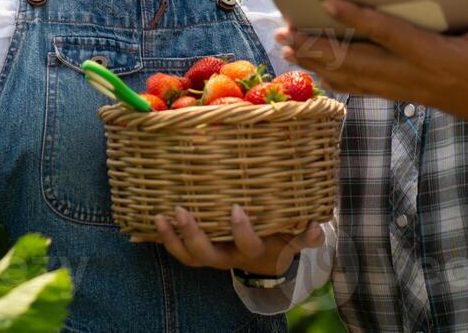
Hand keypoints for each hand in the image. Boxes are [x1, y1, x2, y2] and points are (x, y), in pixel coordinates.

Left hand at [149, 204, 324, 276]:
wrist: (268, 258)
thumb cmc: (282, 237)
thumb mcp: (296, 237)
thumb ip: (307, 235)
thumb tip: (318, 226)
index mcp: (254, 251)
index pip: (248, 244)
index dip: (241, 230)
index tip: (236, 209)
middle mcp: (229, 257)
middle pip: (207, 255)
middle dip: (193, 235)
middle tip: (182, 211)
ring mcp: (211, 255)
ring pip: (188, 256)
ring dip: (171, 239)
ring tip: (159, 216)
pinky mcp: (197, 250)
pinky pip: (177, 250)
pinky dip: (162, 238)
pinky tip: (149, 219)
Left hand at [278, 0, 467, 137]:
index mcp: (439, 58)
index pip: (389, 34)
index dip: (357, 17)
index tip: (326, 0)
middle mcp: (418, 77)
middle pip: (358, 61)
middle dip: (318, 46)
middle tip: (283, 32)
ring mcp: (413, 89)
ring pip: (356, 78)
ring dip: (320, 62)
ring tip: (288, 49)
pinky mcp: (413, 95)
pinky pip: (367, 88)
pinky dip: (339, 79)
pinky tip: (319, 71)